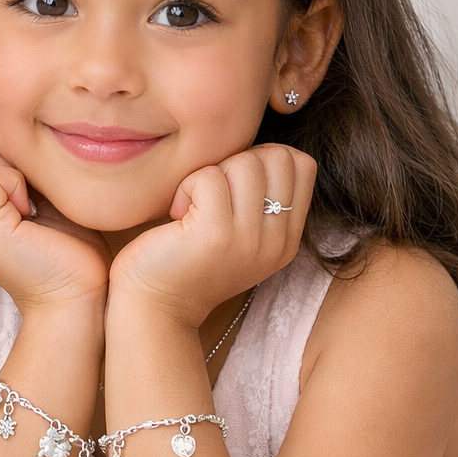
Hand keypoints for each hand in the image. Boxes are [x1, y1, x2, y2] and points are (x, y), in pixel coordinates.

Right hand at [0, 139, 110, 317]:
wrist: (79, 301)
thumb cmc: (73, 255)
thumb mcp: (43, 203)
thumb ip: (22, 176)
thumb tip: (20, 141)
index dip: (1, 159)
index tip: (32, 192)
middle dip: (2, 159)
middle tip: (32, 197)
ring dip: (9, 169)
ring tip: (32, 205)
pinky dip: (15, 181)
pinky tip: (33, 210)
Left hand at [109, 144, 315, 326]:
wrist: (155, 307)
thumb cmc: (186, 261)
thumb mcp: (239, 234)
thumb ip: (259, 198)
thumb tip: (262, 149)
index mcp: (286, 239)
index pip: (302, 164)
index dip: (263, 157)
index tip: (232, 184)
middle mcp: (276, 241)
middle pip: (277, 157)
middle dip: (237, 162)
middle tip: (211, 195)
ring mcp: (249, 239)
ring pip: (244, 162)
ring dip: (209, 175)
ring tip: (193, 206)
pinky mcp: (216, 234)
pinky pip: (208, 177)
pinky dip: (186, 187)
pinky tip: (177, 215)